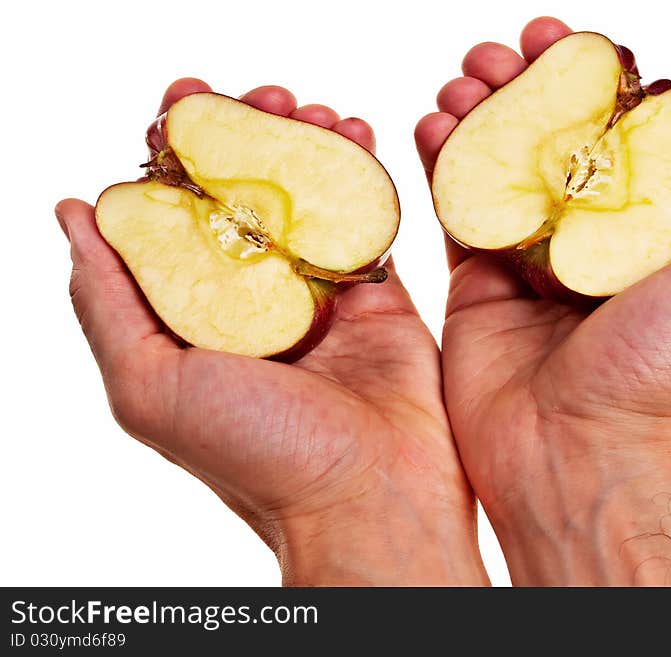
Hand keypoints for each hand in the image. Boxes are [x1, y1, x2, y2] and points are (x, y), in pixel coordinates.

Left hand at [58, 79, 487, 585]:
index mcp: (193, 316)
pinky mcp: (377, 297)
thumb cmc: (257, 456)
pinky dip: (362, 173)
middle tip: (263, 94)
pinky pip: (365, 221)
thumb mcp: (147, 385)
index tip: (186, 102)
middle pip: (243, 195)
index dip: (175, 151)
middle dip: (248, 134)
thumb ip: (104, 300)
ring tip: (312, 108)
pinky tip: (359, 132)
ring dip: (305, 144)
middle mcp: (251, 301)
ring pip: (305, 199)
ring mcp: (317, 297)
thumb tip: (73, 214)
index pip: (173, 213)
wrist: (371, 497)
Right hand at [415, 17, 670, 584]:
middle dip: (522, 88)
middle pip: (551, 143)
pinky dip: (440, 165)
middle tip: (495, 53)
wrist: (580, 454)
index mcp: (651, 230)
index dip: (588, 77)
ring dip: (477, 116)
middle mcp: (589, 243)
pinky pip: (457, 215)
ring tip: (461, 80)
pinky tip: (429, 124)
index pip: (619, 130)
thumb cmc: (669, 371)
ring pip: (500, 171)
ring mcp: (530, 265)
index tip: (560, 39)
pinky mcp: (476, 289)